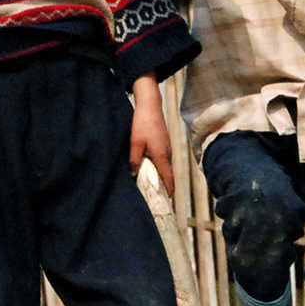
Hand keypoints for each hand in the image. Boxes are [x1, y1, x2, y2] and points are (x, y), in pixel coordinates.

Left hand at [127, 74, 173, 196]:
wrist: (150, 105)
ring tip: (154, 184)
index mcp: (162, 156)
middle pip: (168, 174)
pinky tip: (151, 166)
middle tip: (158, 196)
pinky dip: (160, 166)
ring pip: (166, 166)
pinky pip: (164, 158)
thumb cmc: (143, 123)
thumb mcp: (135, 143)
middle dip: (164, 185)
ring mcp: (168, 147)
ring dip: (161, 175)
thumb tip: (134, 174)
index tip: (169, 200)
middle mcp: (168, 153)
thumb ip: (135, 160)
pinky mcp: (165, 142)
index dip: (170, 190)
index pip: (169, 178)